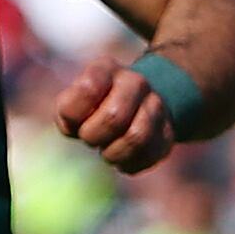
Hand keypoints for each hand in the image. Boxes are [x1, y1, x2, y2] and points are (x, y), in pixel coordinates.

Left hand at [54, 58, 178, 175]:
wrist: (135, 107)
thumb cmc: (93, 108)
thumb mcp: (72, 103)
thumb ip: (68, 112)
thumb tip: (76, 128)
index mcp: (106, 69)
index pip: (88, 89)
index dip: (73, 115)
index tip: (74, 120)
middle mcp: (135, 82)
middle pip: (114, 117)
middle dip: (93, 137)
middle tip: (90, 138)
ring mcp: (156, 105)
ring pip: (136, 137)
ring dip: (113, 153)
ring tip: (107, 150)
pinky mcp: (166, 133)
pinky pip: (148, 156)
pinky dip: (128, 164)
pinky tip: (122, 156)